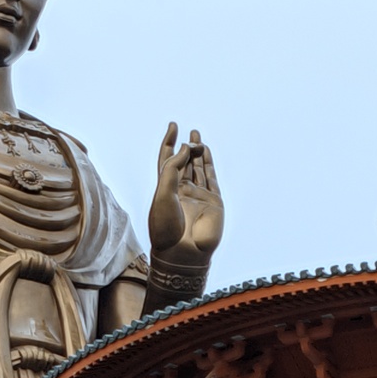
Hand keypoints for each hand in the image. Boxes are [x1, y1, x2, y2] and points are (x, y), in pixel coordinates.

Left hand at [147, 123, 222, 269]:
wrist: (183, 252)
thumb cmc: (167, 227)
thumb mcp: (163, 193)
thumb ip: (173, 168)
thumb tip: (186, 147)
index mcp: (165, 190)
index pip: (167, 160)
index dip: (169, 143)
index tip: (173, 126)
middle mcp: (181, 192)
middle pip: (183, 163)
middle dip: (185, 147)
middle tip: (189, 132)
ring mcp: (198, 196)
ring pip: (198, 168)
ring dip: (197, 152)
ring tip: (197, 136)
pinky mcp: (213, 202)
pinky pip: (211, 178)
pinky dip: (209, 164)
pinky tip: (206, 151)